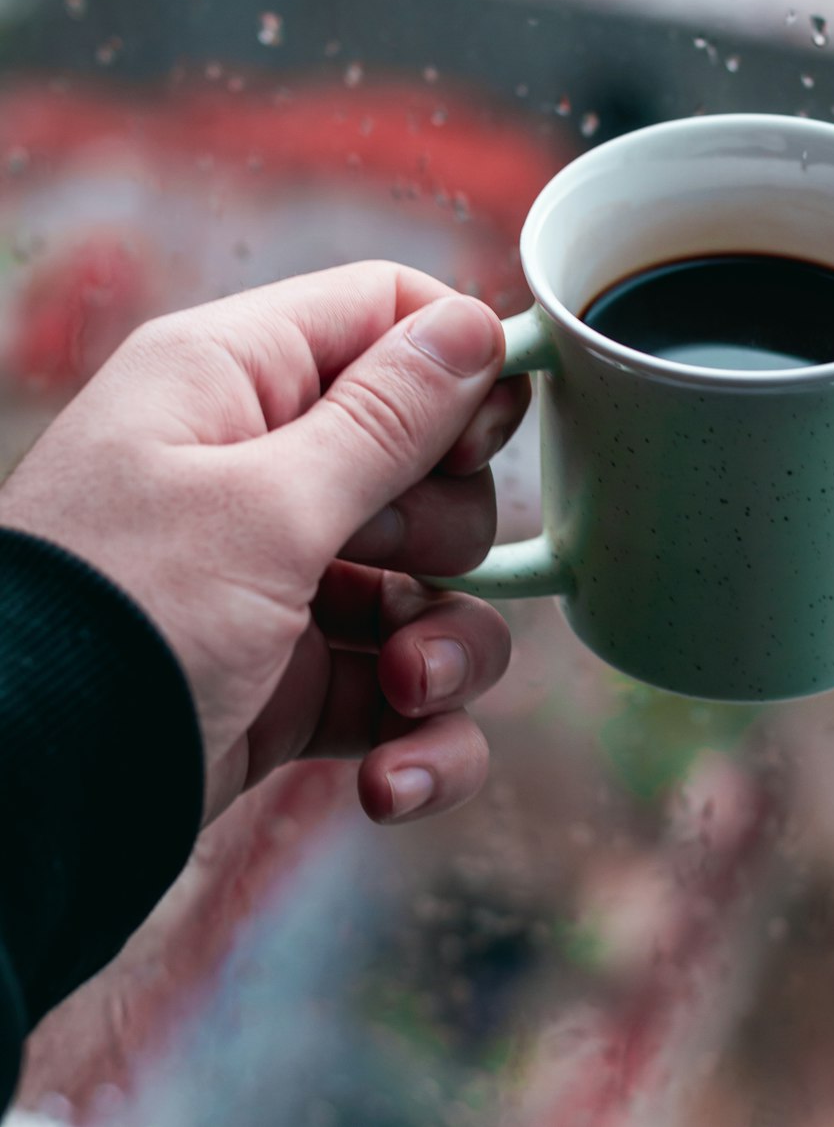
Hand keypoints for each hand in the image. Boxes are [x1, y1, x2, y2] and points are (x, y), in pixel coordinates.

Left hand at [0, 263, 527, 823]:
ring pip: (427, 585)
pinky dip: (417, 736)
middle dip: (444, 530)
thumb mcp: (261, 509)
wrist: (9, 814)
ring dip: (445, 648)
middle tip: (389, 558)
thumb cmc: (116, 624)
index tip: (490, 436)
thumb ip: (384, 418)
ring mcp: (276, 580)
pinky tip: (394, 780)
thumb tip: (474, 324)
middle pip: (426, 459)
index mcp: (230, 379)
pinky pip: (396, 689)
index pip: (382, 314)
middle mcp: (255, 467)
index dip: (455, 363)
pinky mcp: (287, 682)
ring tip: (406, 693)